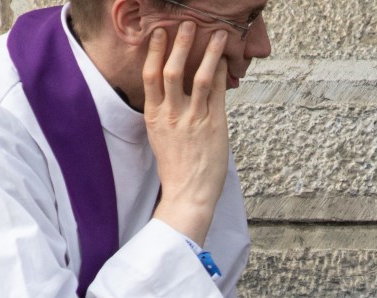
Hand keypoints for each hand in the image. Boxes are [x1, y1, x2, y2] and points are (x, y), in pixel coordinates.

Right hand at [144, 24, 231, 244]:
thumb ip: (165, 114)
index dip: (155, 51)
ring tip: (216, 33)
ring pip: (198, 76)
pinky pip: (217, 93)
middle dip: (179, 44)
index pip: (150, 76)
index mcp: (154, 116)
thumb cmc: (176, 169)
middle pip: (172, 70)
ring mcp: (193, 119)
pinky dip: (221, 73)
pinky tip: (226, 60)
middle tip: (186, 23)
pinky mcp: (213, 126)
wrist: (188, 195)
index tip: (159, 33)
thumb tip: (173, 95)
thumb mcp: (161, 137)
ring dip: (207, 52)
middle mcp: (171, 114)